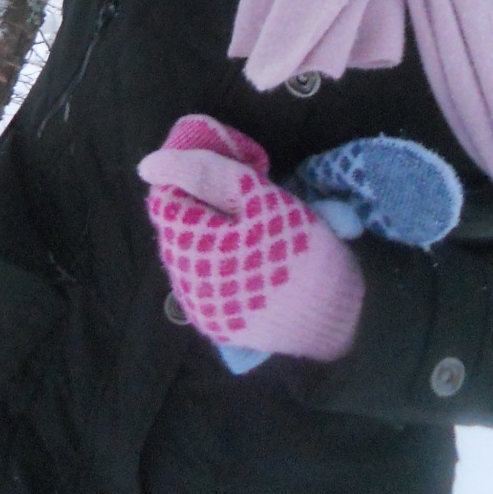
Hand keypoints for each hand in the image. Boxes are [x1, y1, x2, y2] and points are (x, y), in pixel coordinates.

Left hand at [137, 115, 362, 362]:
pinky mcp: (221, 329)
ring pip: (191, 256)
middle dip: (204, 207)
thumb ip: (204, 172)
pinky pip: (207, 284)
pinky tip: (253, 261)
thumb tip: (148, 165)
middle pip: (179, 229)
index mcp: (189, 250)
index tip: (228, 173)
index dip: (193, 178)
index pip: (167, 199)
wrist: (344, 318)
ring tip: (254, 231)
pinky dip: (222, 265)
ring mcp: (201, 312)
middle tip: (248, 199)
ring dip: (212, 236)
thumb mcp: (259, 197)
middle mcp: (184, 286)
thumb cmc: (301, 248)